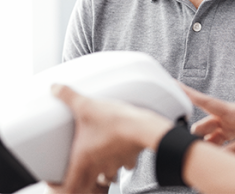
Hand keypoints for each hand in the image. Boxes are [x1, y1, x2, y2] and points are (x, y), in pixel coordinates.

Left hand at [50, 84, 171, 192]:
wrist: (142, 127)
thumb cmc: (114, 122)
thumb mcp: (86, 106)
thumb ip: (68, 96)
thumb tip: (55, 88)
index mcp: (83, 159)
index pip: (68, 187)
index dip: (61, 187)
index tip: (59, 184)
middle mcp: (98, 166)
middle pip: (89, 185)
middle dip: (87, 180)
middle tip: (85, 173)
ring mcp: (115, 163)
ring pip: (108, 176)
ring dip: (106, 171)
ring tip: (105, 161)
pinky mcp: (130, 156)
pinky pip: (126, 164)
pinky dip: (124, 160)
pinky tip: (124, 151)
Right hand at [181, 84, 234, 154]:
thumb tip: (220, 158)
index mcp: (234, 112)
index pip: (205, 102)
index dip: (187, 93)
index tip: (172, 85)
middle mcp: (230, 115)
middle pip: (203, 124)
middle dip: (193, 134)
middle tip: (187, 146)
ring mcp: (233, 123)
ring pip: (210, 133)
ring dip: (205, 143)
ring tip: (201, 156)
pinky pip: (219, 139)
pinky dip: (215, 147)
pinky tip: (214, 156)